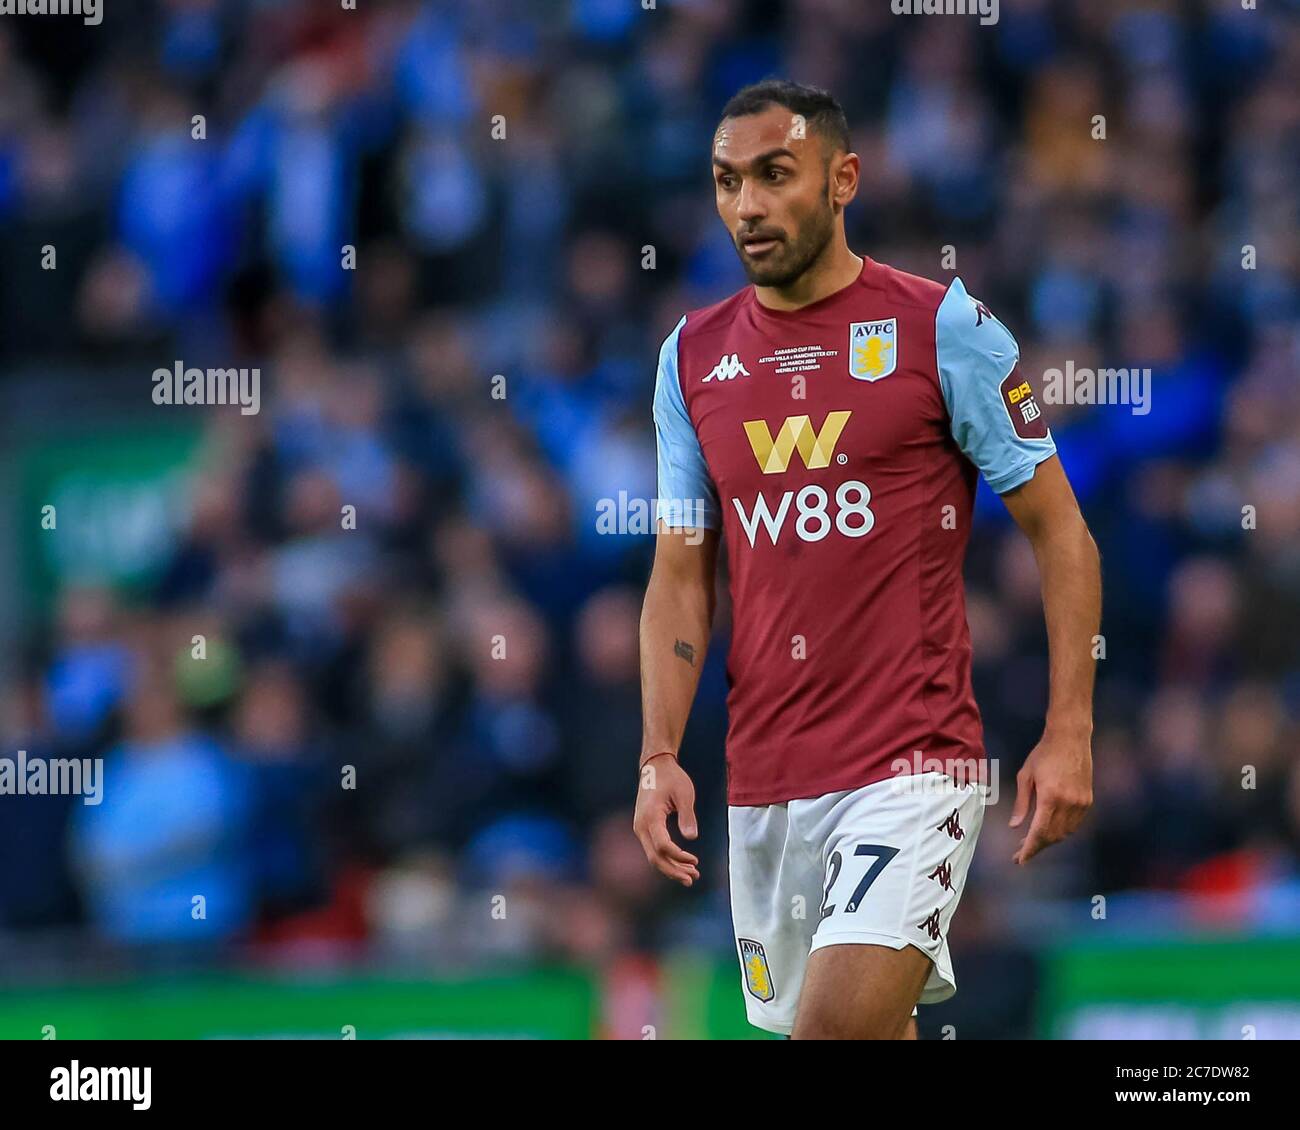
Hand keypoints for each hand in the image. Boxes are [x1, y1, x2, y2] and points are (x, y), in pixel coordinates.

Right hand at [633, 753, 699, 886]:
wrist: (655, 766)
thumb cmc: (672, 778)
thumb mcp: (684, 793)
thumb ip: (687, 816)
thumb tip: (691, 838)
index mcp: (650, 816)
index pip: (663, 845)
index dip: (679, 856)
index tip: (695, 860)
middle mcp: (641, 825)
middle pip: (655, 857)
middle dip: (673, 870)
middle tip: (692, 879)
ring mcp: (640, 828)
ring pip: (654, 856)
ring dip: (672, 867)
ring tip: (691, 875)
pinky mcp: (644, 828)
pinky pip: (654, 848)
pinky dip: (667, 858)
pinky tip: (682, 864)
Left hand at [1009, 728, 1092, 864]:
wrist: (1071, 738)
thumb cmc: (1043, 754)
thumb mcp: (1025, 776)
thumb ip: (1021, 803)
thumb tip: (1015, 826)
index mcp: (1051, 797)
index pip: (1040, 832)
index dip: (1030, 849)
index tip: (1020, 860)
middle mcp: (1069, 803)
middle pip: (1052, 836)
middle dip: (1036, 847)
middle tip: (1020, 853)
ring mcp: (1081, 803)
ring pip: (1065, 833)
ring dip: (1048, 841)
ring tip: (1031, 842)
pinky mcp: (1088, 800)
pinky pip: (1074, 824)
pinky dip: (1061, 831)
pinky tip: (1048, 830)